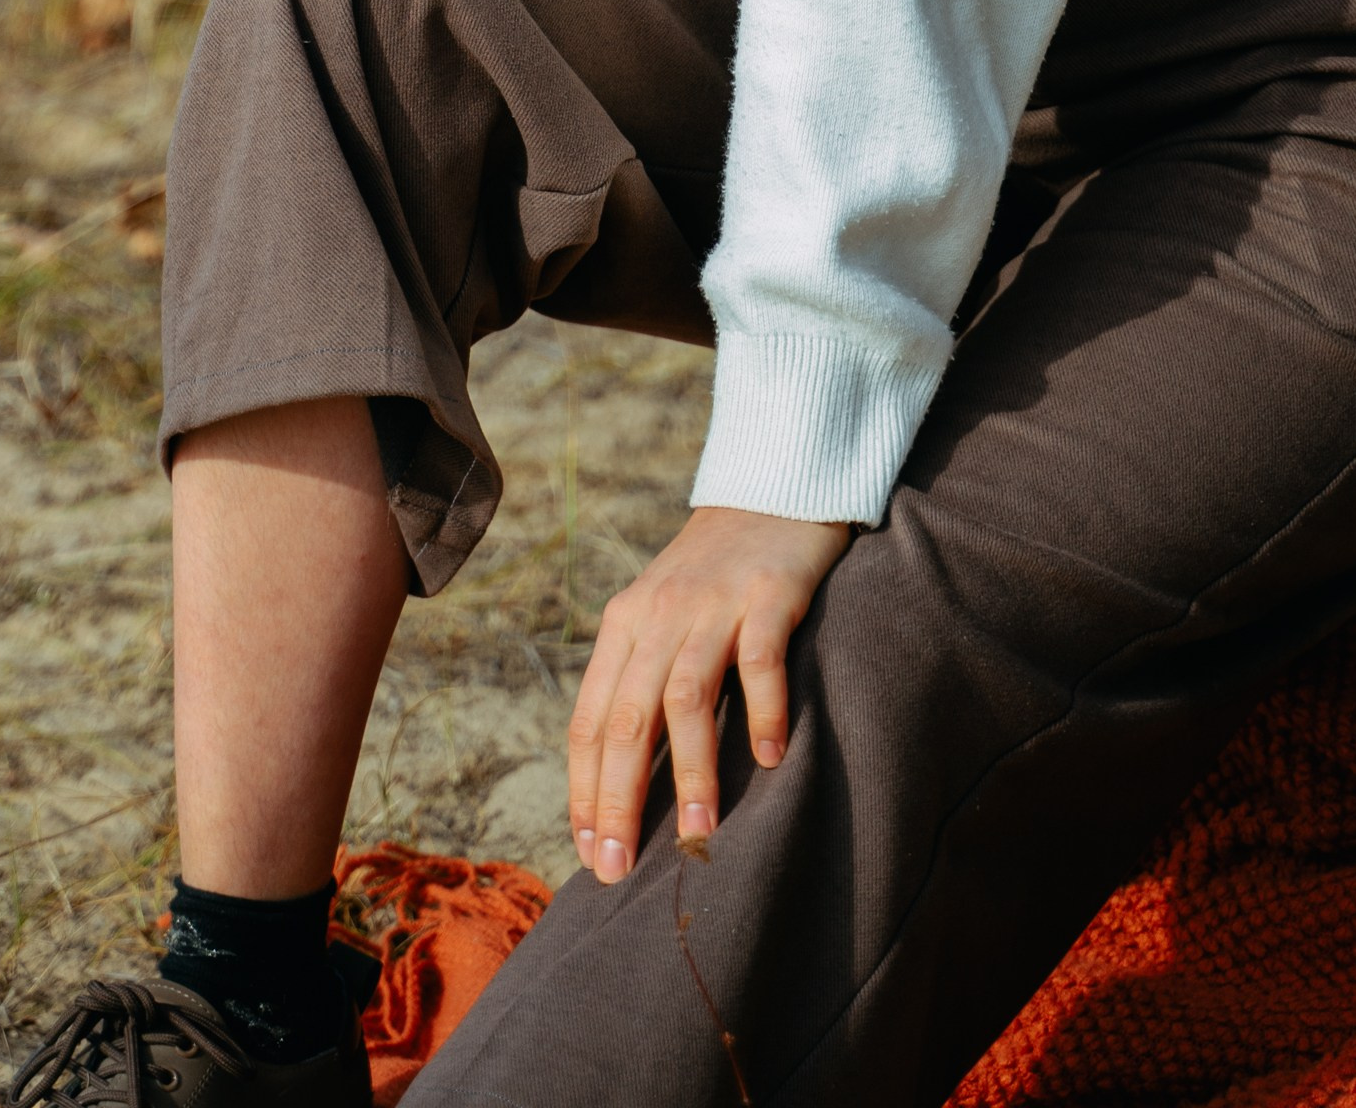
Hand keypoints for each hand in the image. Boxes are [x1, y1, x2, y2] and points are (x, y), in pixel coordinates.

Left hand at [567, 505, 848, 881]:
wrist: (770, 488)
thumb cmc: (713, 574)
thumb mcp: (661, 620)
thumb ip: (642, 683)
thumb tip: (625, 783)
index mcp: (623, 627)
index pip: (590, 720)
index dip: (585, 789)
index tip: (589, 853)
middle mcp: (657, 615)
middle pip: (626, 716)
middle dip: (619, 797)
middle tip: (620, 867)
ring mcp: (712, 603)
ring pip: (685, 695)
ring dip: (691, 768)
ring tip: (699, 831)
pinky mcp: (768, 593)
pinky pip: (759, 658)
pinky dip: (760, 709)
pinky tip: (769, 758)